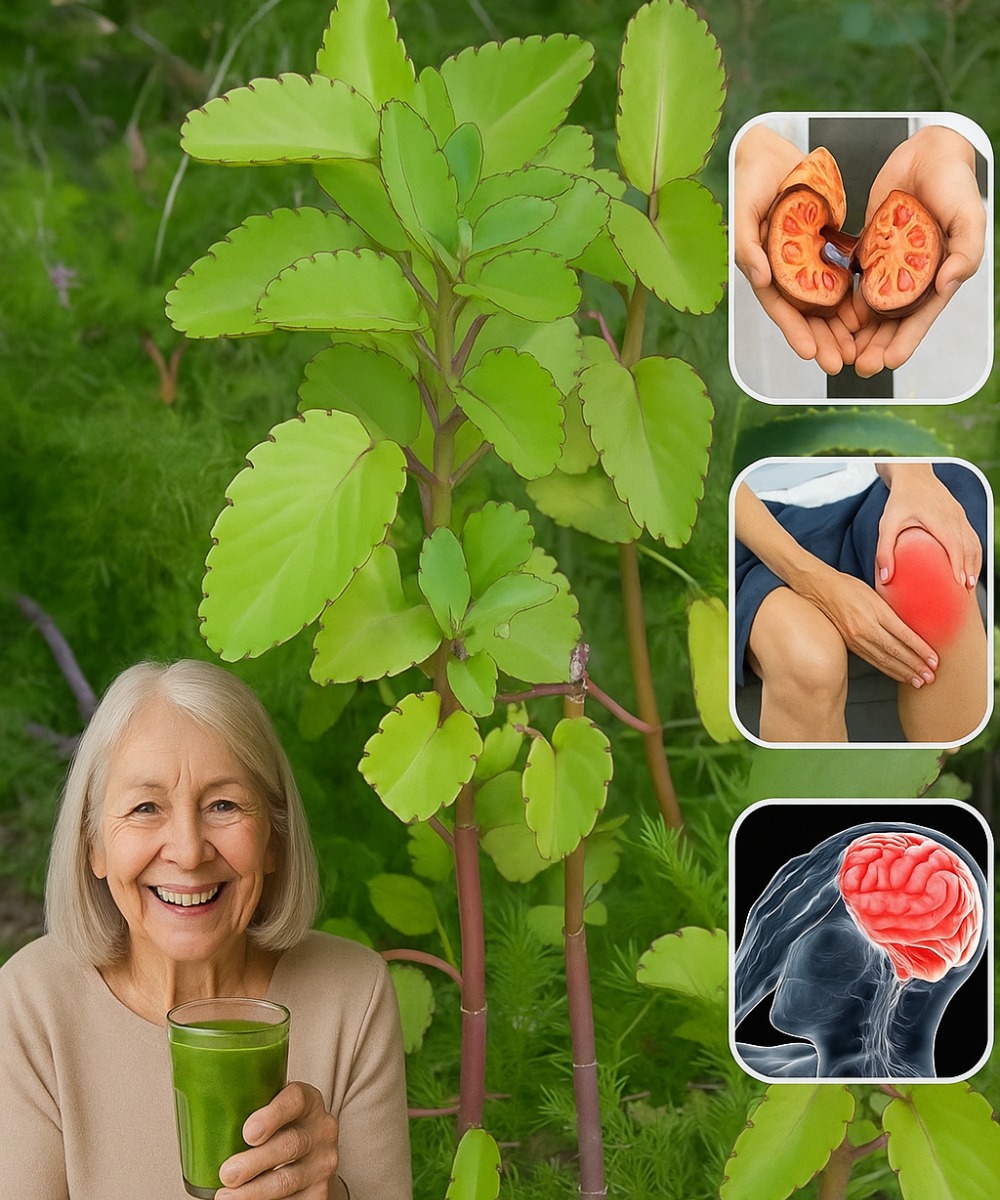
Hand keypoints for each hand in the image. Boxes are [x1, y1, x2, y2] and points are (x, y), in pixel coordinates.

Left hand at [216, 1082, 345, 1199]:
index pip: (295, 1099)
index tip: (248, 1132)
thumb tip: (199, 1115)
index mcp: (307, 1102)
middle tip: (226, 1174)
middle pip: (290, 1145)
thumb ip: (250, 1109)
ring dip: (253, 1192)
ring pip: (287, 1180)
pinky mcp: (319, 1193)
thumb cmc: (280, 1130)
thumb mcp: (273, 1111)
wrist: (312, 1158)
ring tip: (225, 1197)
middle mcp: (321, 1130)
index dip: (273, 1115)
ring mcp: (323, 1163)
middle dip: (254, 1163)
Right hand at [734, 124, 860, 374]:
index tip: (809, 353)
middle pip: (804, 313)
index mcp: (763, 268)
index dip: (793, 331)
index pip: (779, 307)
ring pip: (824, 301)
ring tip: (855, 348)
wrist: (771, 153)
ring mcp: (805, 261)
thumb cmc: (751, 180)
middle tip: (839, 364)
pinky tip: (867, 312)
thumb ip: (747, 245)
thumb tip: (760, 279)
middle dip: (820, 340)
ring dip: (838, 327)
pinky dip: (851, 295)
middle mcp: (784, 271)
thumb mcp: (744, 209)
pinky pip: (840, 276)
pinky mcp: (824, 246)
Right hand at [802, 566, 938, 686]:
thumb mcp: (875, 593)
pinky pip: (872, 660)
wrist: (819, 589)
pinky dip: (887, 669)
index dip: (921, 650)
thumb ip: (891, 611)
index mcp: (876, 612)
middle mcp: (866, 628)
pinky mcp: (850, 644)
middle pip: (895, 651)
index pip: (904, 635)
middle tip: (930, 677)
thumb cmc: (848, 586)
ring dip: (903, 672)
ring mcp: (856, 638)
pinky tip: (897, 675)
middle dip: (915, 666)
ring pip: (884, 660)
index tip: (934, 660)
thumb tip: (910, 627)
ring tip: (918, 681)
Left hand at [853, 126, 984, 375]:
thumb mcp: (968, 214)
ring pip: (870, 308)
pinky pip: (853, 282)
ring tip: (841, 352)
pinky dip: (842, 301)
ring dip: (857, 332)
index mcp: (938, 274)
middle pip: (892, 321)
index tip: (890, 363)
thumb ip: (965, 249)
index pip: (921, 317)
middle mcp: (912, 276)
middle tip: (857, 366)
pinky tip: (828, 319)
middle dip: (876, 346)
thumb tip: (948, 283)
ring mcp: (889, 266)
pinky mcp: (868, 251)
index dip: (906, 342)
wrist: (926, 152)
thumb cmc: (953, 182)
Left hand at [875, 463, 980, 589]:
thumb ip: (884, 551)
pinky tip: (970, 566)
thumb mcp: (887, 524)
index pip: (954, 545)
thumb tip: (885, 578)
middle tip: (965, 591)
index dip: (959, 565)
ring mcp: (960, 516)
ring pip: (973, 543)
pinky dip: (974, 553)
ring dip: (974, 563)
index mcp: (938, 519)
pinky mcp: (961, 515)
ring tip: (969, 584)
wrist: (913, 475)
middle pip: (968, 547)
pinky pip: (972, 536)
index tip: (959, 584)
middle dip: (969, 570)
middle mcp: (953, 517)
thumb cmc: (899, 500)